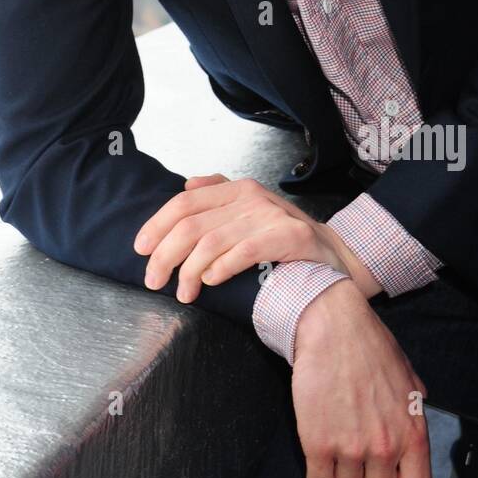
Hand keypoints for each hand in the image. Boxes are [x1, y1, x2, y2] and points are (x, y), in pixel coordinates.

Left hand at [133, 173, 354, 302]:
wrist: (337, 255)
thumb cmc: (285, 239)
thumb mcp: (252, 210)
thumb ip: (220, 194)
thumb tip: (185, 184)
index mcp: (237, 188)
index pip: (184, 202)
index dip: (157, 225)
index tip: (140, 249)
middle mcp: (251, 197)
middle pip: (191, 224)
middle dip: (165, 255)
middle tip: (153, 280)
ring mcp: (270, 216)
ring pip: (211, 242)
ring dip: (189, 272)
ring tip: (183, 293)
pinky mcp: (289, 236)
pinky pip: (243, 252)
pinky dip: (220, 268)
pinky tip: (210, 281)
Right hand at [291, 280, 431, 477]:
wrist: (332, 325)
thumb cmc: (368, 345)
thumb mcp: (408, 379)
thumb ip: (414, 412)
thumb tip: (413, 431)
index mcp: (412, 434)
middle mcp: (384, 447)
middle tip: (356, 464)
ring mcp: (350, 448)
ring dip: (338, 476)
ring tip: (335, 449)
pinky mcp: (317, 444)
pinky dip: (317, 474)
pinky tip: (318, 451)